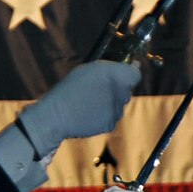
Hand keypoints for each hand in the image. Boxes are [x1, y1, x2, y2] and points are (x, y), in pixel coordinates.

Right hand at [18, 61, 142, 157]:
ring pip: (119, 104)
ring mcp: (115, 110)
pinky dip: (105, 115)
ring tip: (92, 102)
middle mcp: (118, 93)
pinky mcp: (110, 124)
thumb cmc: (69, 88)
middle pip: (127, 90)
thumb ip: (110, 69)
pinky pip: (112, 117)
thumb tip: (131, 67)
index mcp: (112, 75)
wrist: (57, 114)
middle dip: (118, 88)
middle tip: (100, 88)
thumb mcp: (87, 70)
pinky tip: (90, 112)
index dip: (131, 72)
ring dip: (111, 102)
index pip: (135, 74)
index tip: (125, 72)